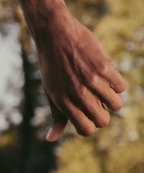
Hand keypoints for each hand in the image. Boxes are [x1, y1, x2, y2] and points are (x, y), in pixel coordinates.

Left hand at [33, 10, 125, 141]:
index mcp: (62, 101)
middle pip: (103, 120)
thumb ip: (56, 115)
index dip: (90, 125)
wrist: (54, 33)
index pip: (86, 129)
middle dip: (102, 113)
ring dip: (111, 97)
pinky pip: (121, 87)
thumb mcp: (50, 90)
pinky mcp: (103, 67)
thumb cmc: (51, 64)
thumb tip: (50, 139)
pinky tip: (104, 74)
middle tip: (96, 100)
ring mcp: (91, 80)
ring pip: (116, 105)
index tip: (88, 114)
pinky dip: (116, 83)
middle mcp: (77, 93)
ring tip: (100, 86)